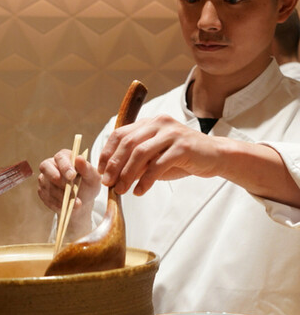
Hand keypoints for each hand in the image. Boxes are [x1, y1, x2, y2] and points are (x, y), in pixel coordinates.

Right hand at [38, 149, 100, 236]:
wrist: (82, 201)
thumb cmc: (88, 185)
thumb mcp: (93, 178)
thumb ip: (87, 168)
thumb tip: (79, 158)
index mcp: (65, 158)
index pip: (60, 157)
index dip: (65, 166)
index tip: (72, 176)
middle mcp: (52, 165)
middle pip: (45, 166)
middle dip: (54, 176)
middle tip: (67, 187)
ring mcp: (45, 179)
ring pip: (47, 185)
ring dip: (60, 195)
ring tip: (75, 203)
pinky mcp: (42, 192)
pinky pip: (46, 197)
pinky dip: (57, 203)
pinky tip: (67, 207)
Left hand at [98, 115, 223, 195]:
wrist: (214, 156)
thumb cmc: (181, 157)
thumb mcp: (154, 158)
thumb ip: (135, 162)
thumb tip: (111, 176)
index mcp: (149, 123)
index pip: (119, 134)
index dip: (107, 153)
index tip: (100, 171)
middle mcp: (159, 123)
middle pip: (127, 144)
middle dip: (114, 165)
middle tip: (108, 183)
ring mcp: (171, 133)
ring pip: (140, 154)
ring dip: (127, 174)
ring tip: (122, 190)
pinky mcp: (183, 147)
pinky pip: (158, 165)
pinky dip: (146, 180)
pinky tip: (140, 191)